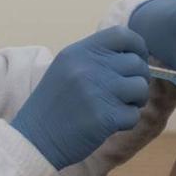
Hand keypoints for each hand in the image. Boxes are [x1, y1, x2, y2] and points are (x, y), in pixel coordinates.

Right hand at [12, 27, 150, 170]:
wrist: (35, 140)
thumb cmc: (54, 106)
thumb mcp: (67, 69)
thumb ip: (96, 58)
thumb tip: (135, 56)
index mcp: (79, 52)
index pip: (122, 35)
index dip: (138, 47)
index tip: (137, 60)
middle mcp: (88, 67)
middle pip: (136, 64)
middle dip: (138, 79)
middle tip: (126, 93)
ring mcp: (98, 91)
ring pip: (140, 88)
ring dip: (135, 100)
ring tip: (118, 107)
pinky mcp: (105, 117)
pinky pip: (134, 114)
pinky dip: (126, 122)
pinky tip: (109, 124)